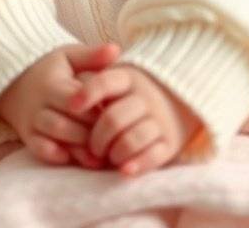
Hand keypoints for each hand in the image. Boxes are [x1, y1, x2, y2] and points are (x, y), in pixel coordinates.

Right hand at [0, 42, 120, 168]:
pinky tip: (73, 159)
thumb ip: (92, 56)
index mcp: (53, 83)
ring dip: (77, 147)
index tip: (114, 114)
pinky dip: (55, 155)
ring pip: (54, 135)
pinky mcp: (27, 136)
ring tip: (99, 156)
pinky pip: (39, 149)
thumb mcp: (69, 56)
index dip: (95, 109)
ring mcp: (32, 121)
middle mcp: (40, 103)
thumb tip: (116, 50)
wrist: (14, 80)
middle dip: (89, 132)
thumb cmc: (50, 68)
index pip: (77, 99)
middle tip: (111, 140)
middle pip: (66, 120)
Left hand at [68, 64, 201, 175]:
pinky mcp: (170, 142)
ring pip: (132, 139)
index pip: (104, 82)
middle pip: (113, 118)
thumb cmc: (130, 94)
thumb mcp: (116, 80)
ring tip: (110, 157)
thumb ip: (94, 84)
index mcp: (128, 79)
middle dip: (98, 138)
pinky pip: (153, 156)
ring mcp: (159, 120)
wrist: (177, 100)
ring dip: (115, 153)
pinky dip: (137, 164)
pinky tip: (125, 169)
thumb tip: (71, 101)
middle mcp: (145, 97)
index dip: (87, 94)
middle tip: (93, 147)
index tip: (72, 106)